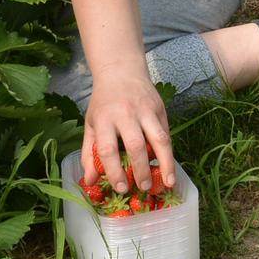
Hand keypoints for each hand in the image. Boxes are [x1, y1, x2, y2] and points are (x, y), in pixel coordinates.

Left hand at [81, 64, 174, 194]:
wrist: (121, 71)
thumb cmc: (104, 103)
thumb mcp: (90, 124)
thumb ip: (89, 153)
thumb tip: (90, 181)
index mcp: (103, 119)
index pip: (108, 149)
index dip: (114, 171)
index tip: (121, 188)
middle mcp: (125, 114)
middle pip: (135, 145)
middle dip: (141, 169)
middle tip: (143, 188)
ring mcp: (145, 110)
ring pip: (159, 138)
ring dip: (165, 162)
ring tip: (167, 182)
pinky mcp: (160, 108)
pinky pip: (166, 133)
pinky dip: (169, 152)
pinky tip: (170, 167)